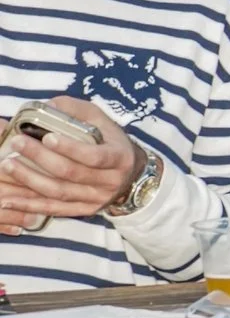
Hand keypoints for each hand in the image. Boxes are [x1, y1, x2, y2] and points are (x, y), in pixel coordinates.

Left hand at [0, 98, 144, 224]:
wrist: (130, 172)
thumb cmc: (109, 140)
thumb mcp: (100, 119)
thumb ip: (75, 110)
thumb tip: (47, 107)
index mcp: (119, 157)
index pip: (94, 156)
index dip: (70, 148)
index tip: (46, 137)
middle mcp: (110, 181)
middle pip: (72, 173)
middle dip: (41, 158)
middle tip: (17, 144)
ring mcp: (97, 198)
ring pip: (59, 192)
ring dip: (30, 180)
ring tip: (8, 165)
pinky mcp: (84, 210)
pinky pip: (54, 209)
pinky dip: (30, 205)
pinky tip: (8, 199)